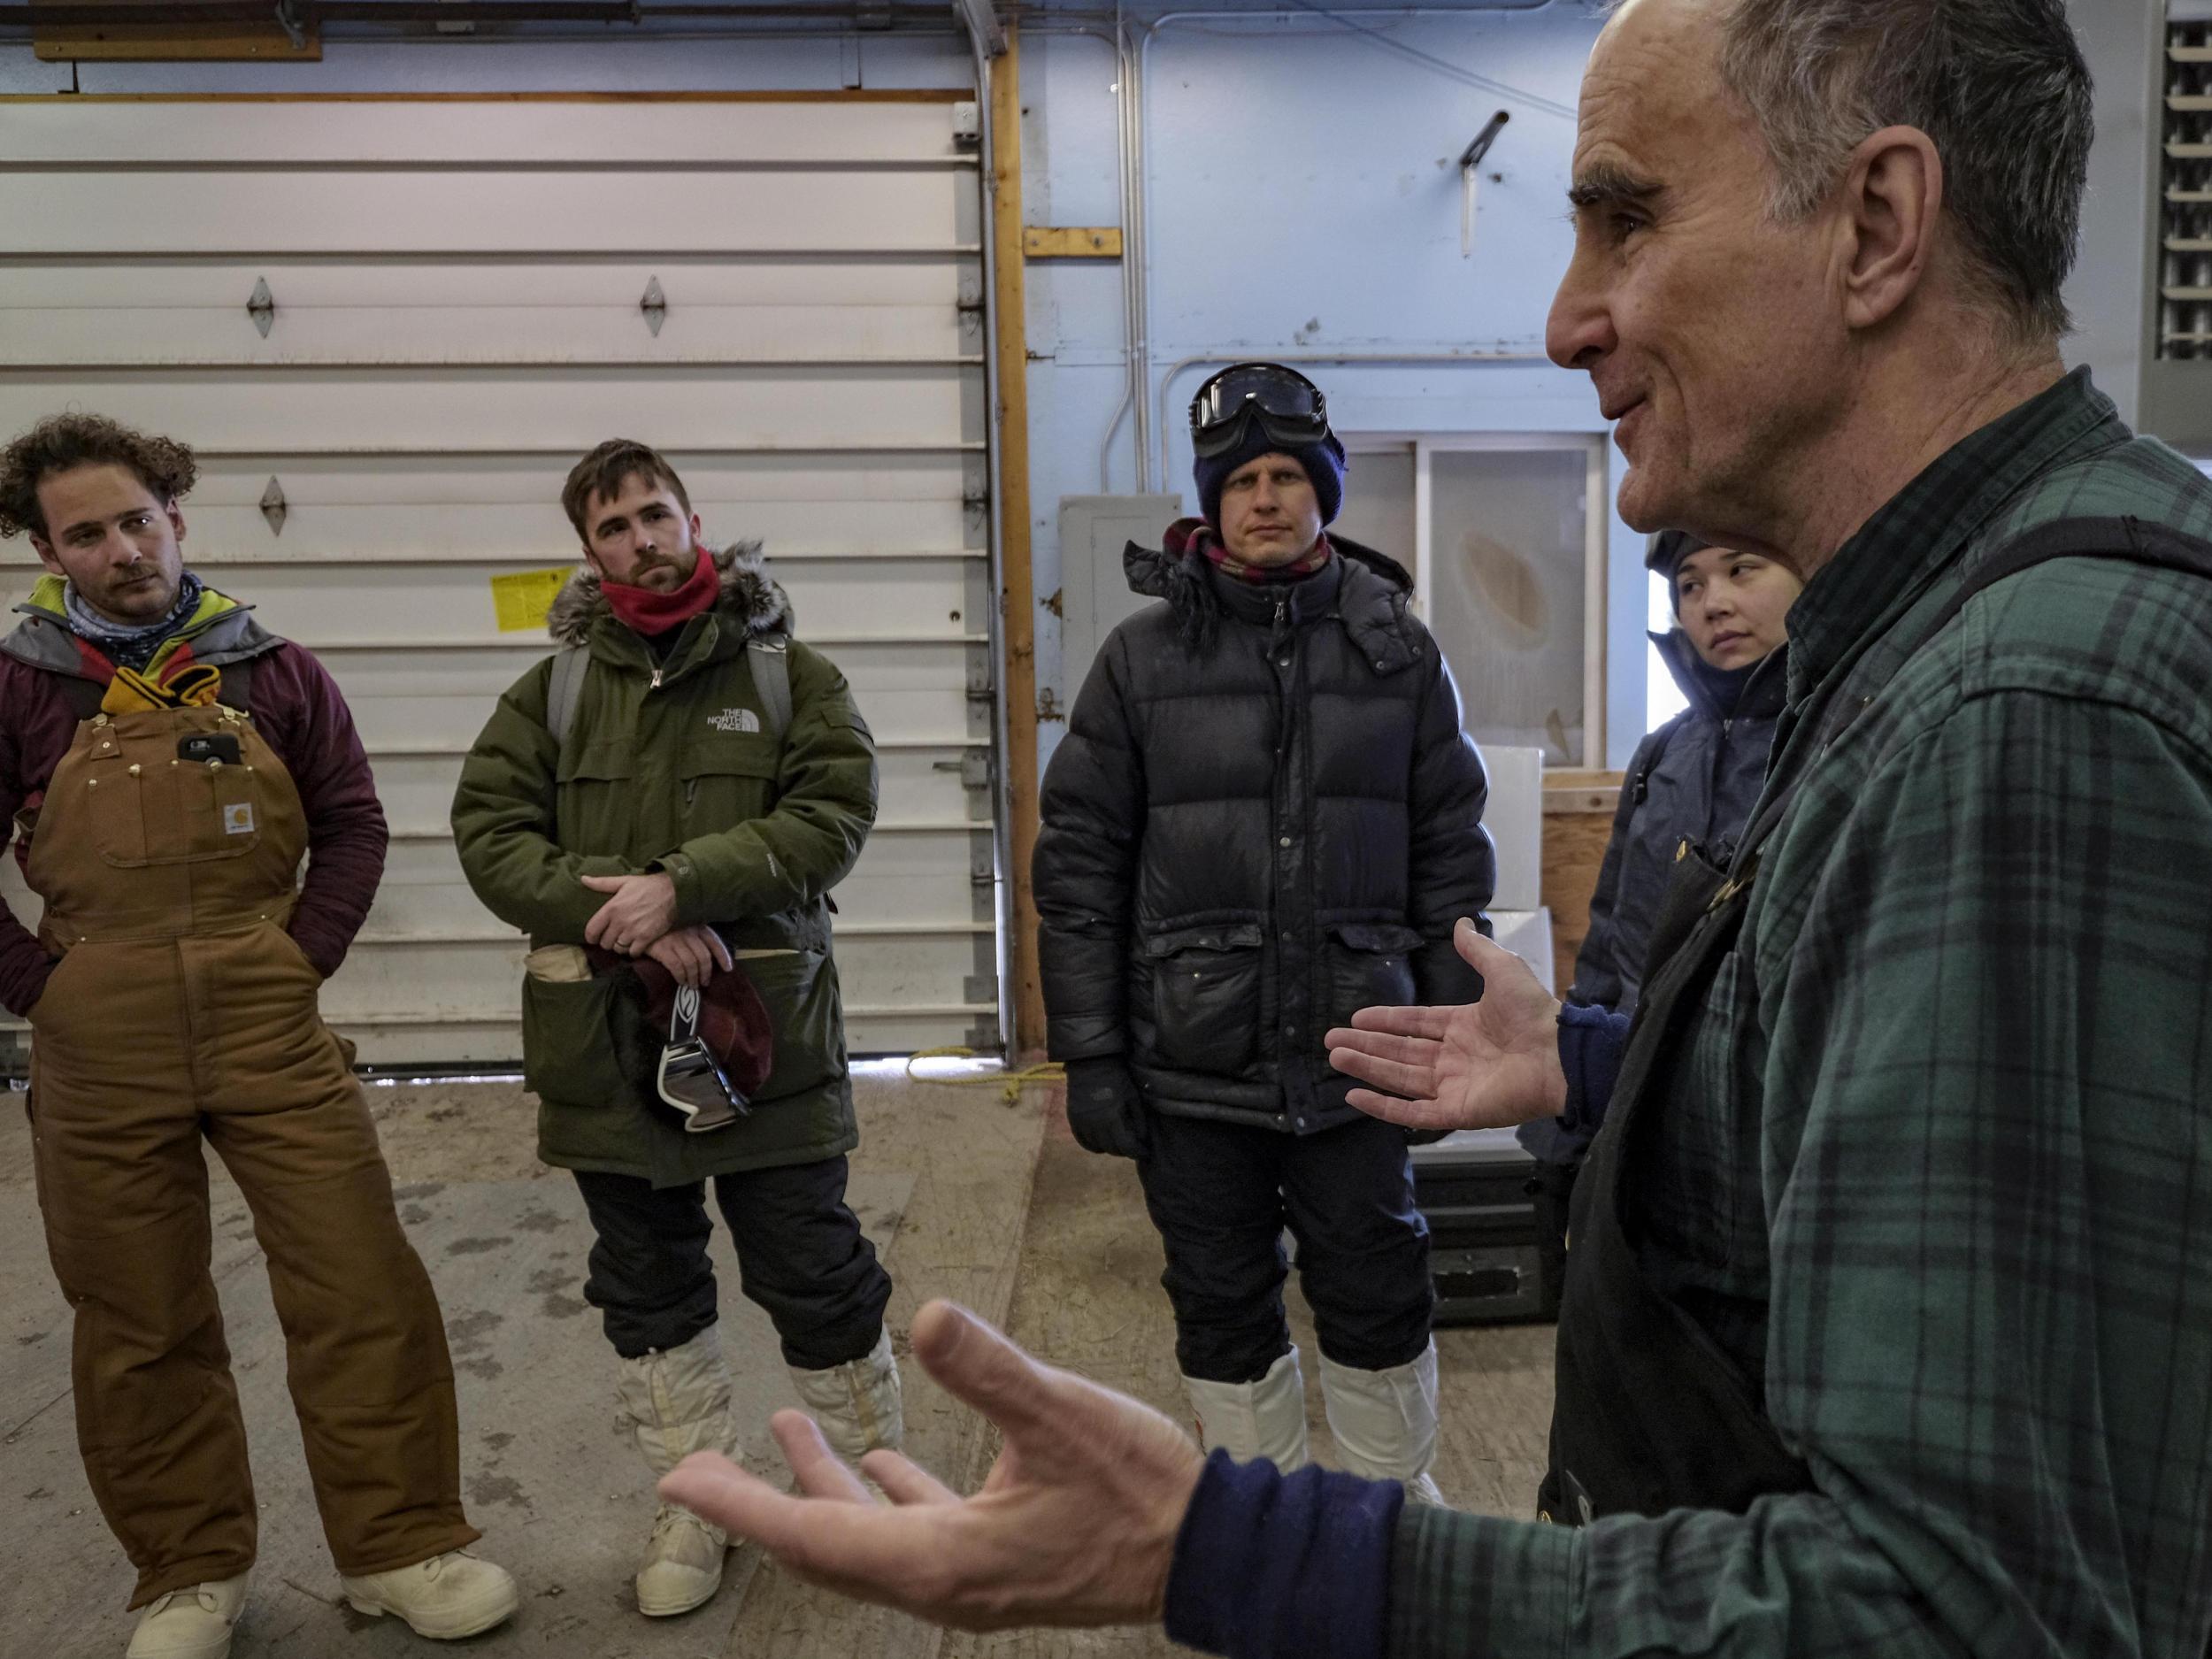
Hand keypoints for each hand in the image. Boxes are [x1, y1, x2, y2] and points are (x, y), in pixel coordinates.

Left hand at [581, 872, 678, 955]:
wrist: (673, 892)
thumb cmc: (647, 886)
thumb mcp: (624, 881)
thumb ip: (602, 883)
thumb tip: (583, 879)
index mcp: (611, 908)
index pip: (591, 931)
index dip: (591, 937)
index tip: (595, 937)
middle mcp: (620, 922)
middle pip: (604, 943)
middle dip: (607, 941)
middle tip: (613, 936)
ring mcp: (633, 931)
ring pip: (618, 949)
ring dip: (620, 946)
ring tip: (625, 940)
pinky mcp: (646, 938)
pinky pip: (633, 953)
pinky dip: (633, 950)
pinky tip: (636, 944)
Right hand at [644, 924, 734, 988]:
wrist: (638, 924)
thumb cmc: (663, 928)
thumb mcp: (683, 927)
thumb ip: (695, 938)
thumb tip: (708, 958)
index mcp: (697, 926)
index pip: (715, 942)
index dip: (723, 957)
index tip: (728, 969)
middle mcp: (688, 932)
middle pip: (704, 957)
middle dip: (706, 972)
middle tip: (705, 983)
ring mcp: (676, 940)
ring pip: (692, 964)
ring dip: (694, 978)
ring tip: (693, 985)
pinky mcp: (663, 949)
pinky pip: (677, 967)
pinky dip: (681, 977)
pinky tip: (681, 982)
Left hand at [659, 1299, 1204, 1631]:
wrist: (1210, 1554)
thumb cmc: (1139, 1492)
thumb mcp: (1061, 1416)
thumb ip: (990, 1369)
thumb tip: (923, 1315)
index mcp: (938, 1560)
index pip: (813, 1536)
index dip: (741, 1507)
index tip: (681, 1480)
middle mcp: (939, 1583)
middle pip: (824, 1545)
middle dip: (761, 1501)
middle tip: (700, 1467)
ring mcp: (968, 1579)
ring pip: (868, 1538)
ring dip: (822, 1487)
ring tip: (785, 1430)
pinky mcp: (997, 1564)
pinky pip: (913, 1535)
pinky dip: (882, 1497)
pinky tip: (879, 1463)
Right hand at [1063, 1057, 1149, 1159]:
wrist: (1091, 1061)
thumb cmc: (1116, 1076)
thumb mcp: (1133, 1096)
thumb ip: (1138, 1120)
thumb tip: (1142, 1139)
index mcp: (1110, 1118)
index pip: (1126, 1146)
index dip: (1138, 1151)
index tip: (1146, 1152)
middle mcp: (1093, 1124)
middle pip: (1111, 1149)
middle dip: (1126, 1150)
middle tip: (1135, 1146)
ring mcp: (1080, 1122)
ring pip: (1097, 1147)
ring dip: (1110, 1148)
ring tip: (1120, 1143)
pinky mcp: (1073, 1118)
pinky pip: (1082, 1140)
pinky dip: (1093, 1144)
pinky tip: (1103, 1142)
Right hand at [1326, 917, 1568, 1132]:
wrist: (1558, 1054)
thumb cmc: (1533, 1013)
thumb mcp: (1502, 970)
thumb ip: (1477, 950)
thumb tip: (1460, 923)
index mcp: (1463, 1027)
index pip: (1414, 1024)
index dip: (1385, 1021)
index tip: (1355, 1018)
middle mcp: (1454, 1058)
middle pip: (1399, 1052)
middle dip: (1365, 1046)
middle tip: (1331, 1042)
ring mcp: (1453, 1086)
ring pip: (1399, 1078)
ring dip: (1367, 1068)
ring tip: (1336, 1057)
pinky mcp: (1456, 1112)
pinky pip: (1413, 1113)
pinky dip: (1383, 1107)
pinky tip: (1355, 1096)